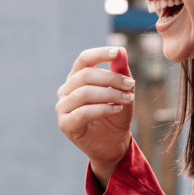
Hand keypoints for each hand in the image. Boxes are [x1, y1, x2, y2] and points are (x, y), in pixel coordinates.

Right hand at [56, 47, 134, 185]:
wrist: (113, 144)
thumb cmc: (116, 116)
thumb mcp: (122, 91)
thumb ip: (120, 71)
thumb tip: (121, 50)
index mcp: (76, 79)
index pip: (83, 59)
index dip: (100, 54)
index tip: (117, 51)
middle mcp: (66, 91)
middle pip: (85, 75)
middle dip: (111, 78)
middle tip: (131, 85)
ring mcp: (62, 107)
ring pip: (85, 93)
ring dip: (110, 94)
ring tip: (127, 98)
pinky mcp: (65, 124)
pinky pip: (84, 112)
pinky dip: (104, 108)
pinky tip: (118, 109)